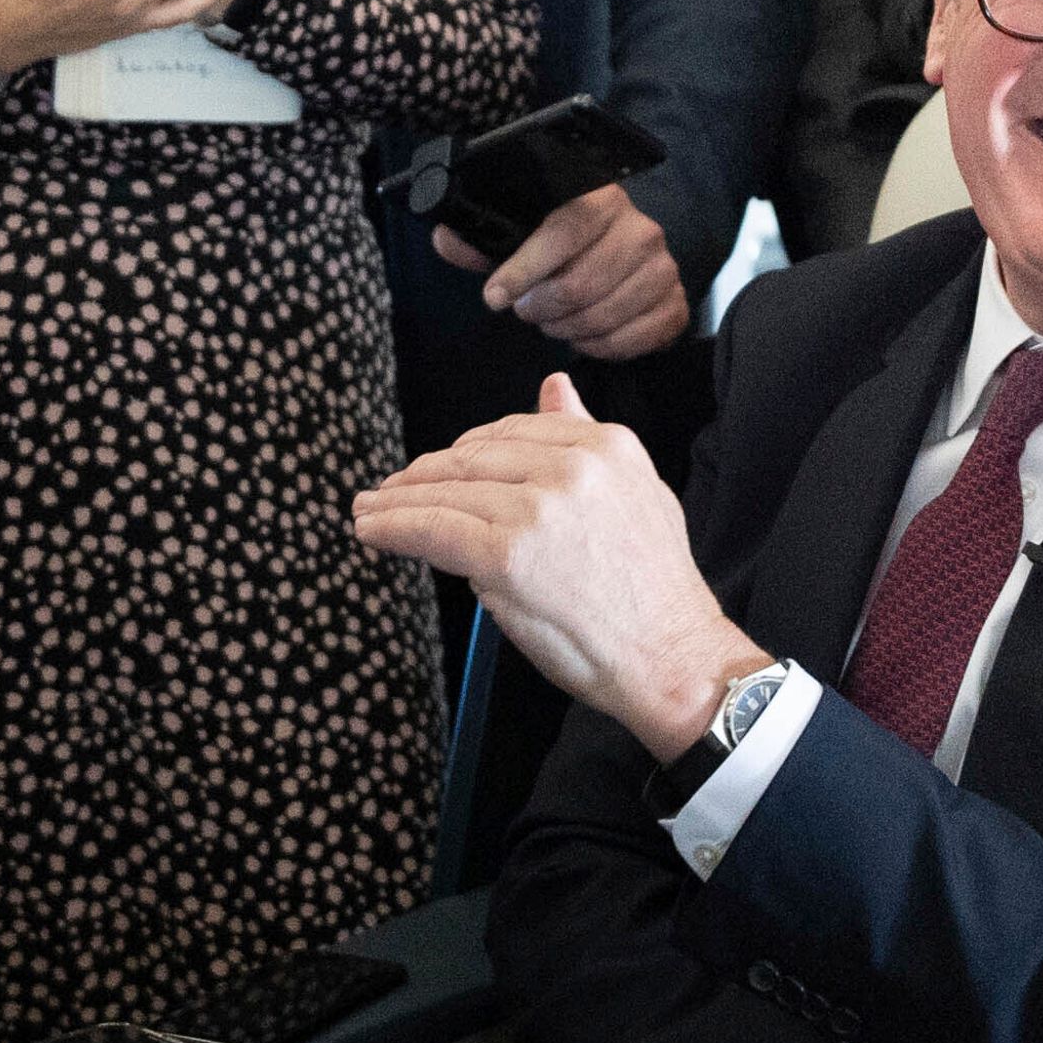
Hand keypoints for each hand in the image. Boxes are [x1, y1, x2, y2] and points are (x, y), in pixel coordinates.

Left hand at [349, 375, 756, 759]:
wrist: (673, 657)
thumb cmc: (655, 591)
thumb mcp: (638, 491)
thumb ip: (586, 437)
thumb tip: (555, 385)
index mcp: (605, 445)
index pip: (513, 431)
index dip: (465, 449)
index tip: (440, 465)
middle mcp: (571, 467)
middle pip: (473, 457)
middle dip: (424, 474)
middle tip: (389, 489)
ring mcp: (536, 509)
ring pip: (447, 491)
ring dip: (397, 500)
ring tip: (369, 509)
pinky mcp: (506, 555)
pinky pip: (432, 531)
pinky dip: (393, 528)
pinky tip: (372, 530)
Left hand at [434, 182, 690, 360]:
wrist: (624, 258)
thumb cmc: (564, 246)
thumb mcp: (520, 232)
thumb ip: (480, 237)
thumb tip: (448, 238)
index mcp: (602, 198)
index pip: (566, 228)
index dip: (526, 267)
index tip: (495, 295)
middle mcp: (641, 229)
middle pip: (583, 282)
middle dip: (542, 306)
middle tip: (527, 309)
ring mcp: (664, 269)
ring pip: (602, 316)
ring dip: (565, 328)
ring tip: (553, 319)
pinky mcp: (675, 305)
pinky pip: (629, 341)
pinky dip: (598, 346)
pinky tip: (583, 333)